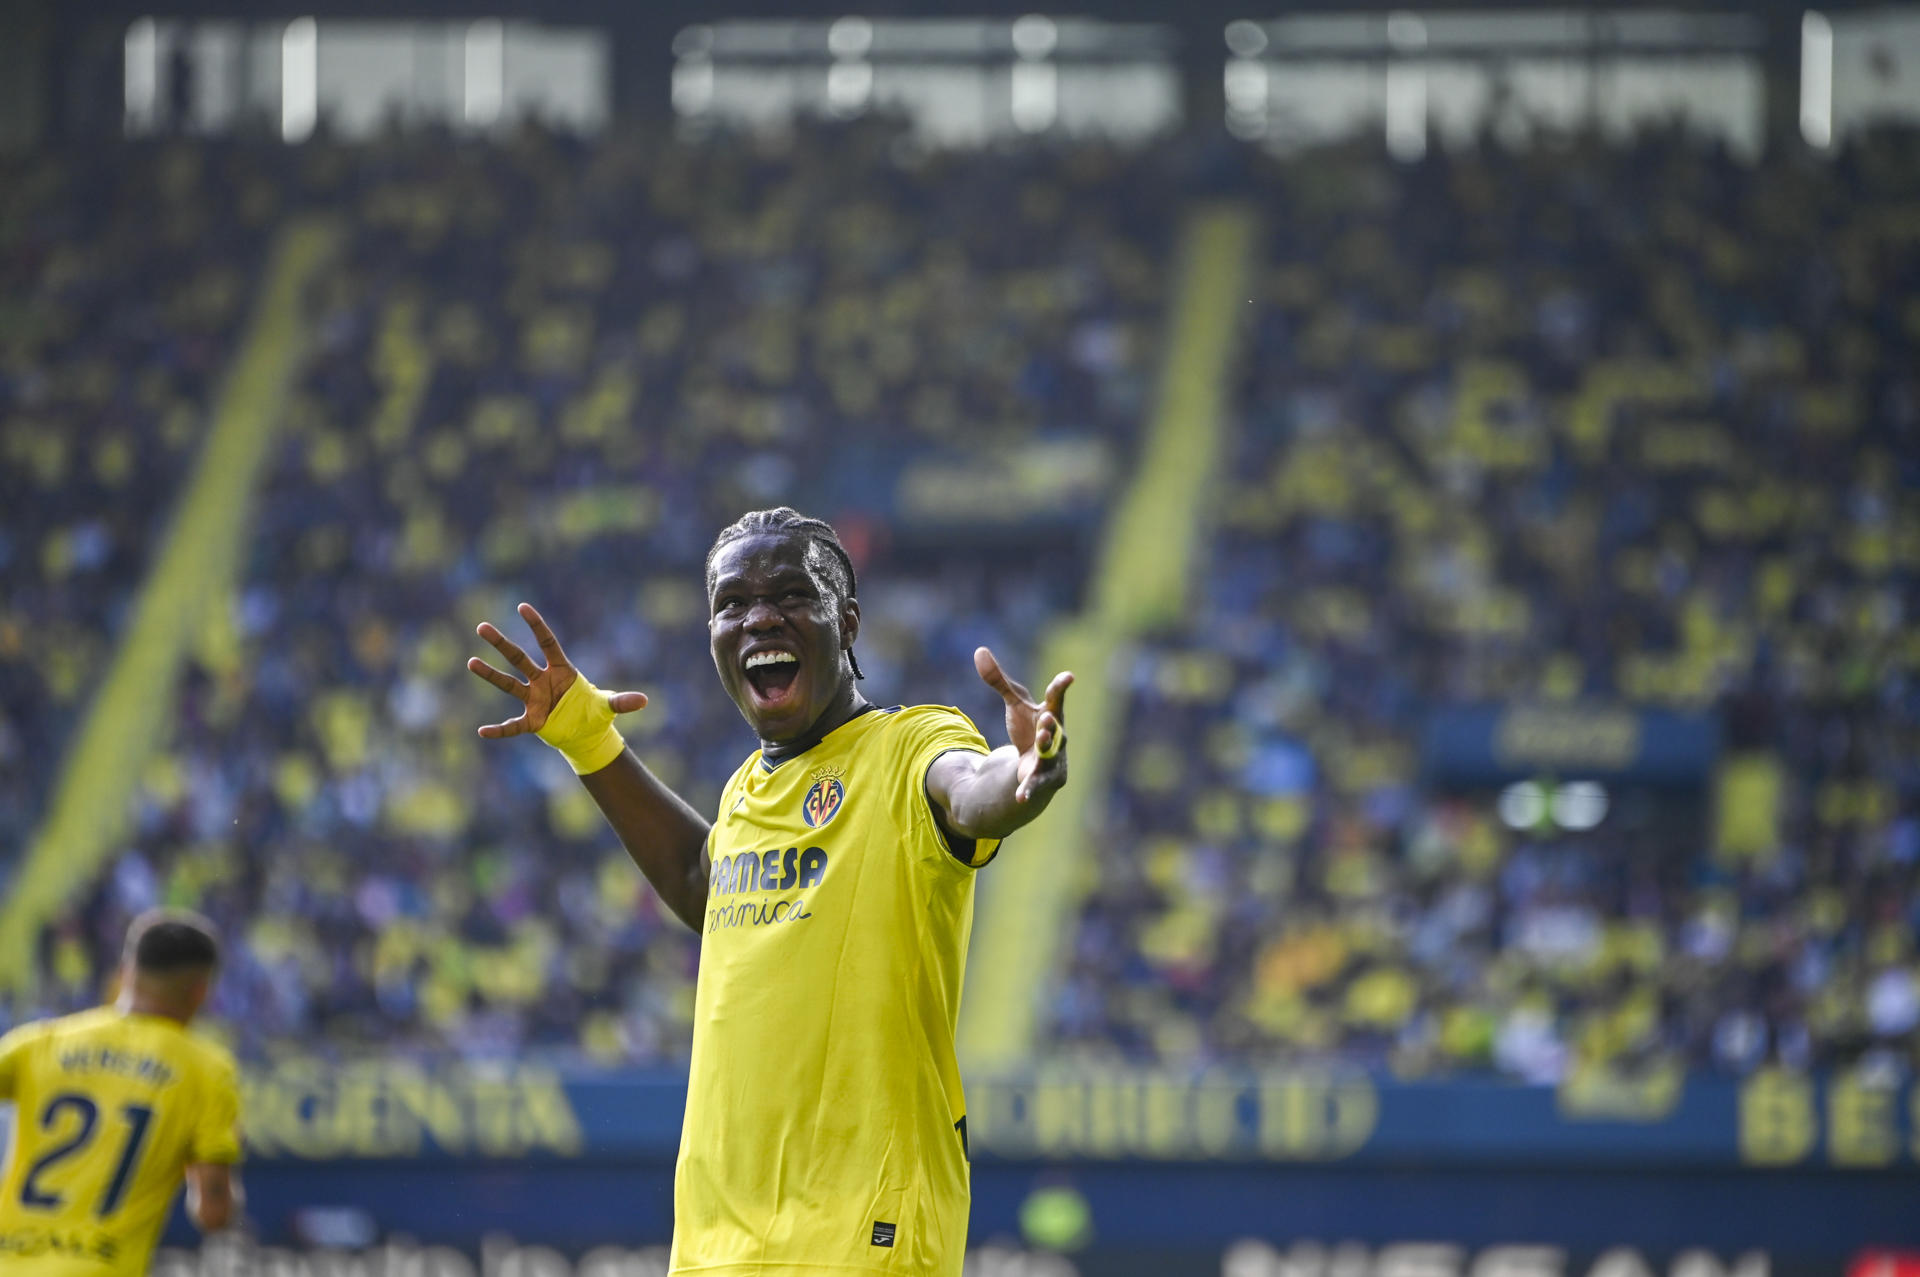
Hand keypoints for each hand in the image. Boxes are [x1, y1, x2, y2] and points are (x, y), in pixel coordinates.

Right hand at [467, 602, 647, 738]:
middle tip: (481, 627)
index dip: (537, 626)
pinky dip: (499, 731)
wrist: (586, 732)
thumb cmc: (595, 712)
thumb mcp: (609, 706)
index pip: (547, 643)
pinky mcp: (532, 721)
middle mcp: (543, 681)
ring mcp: (534, 699)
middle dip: (501, 643)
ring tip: (470, 662)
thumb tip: (645, 701)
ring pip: (508, 684)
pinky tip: (483, 731)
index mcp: (562, 671)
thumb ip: (622, 702)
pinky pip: (512, 726)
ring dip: (490, 674)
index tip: (522, 607)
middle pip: (519, 658)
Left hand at [974, 646, 1072, 802]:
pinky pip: (1035, 784)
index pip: (1056, 699)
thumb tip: (979, 650)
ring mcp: (1052, 759)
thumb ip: (998, 680)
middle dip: (1051, 724)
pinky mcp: (1043, 779)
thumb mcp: (1013, 704)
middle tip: (1047, 717)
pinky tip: (1020, 797)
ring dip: (1046, 748)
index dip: (1061, 687)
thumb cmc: (1029, 727)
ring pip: (1050, 754)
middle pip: (1056, 729)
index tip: (1068, 676)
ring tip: (1039, 740)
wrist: (1035, 762)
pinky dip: (1028, 790)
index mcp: (1050, 714)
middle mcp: (1056, 736)